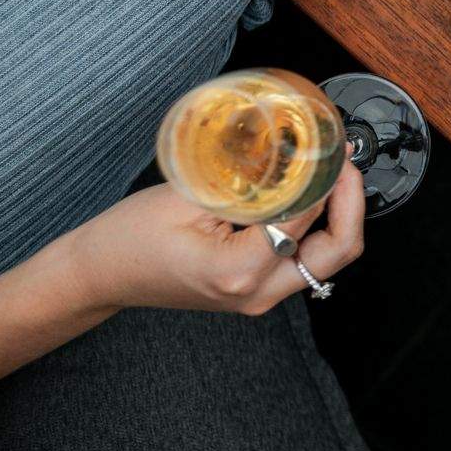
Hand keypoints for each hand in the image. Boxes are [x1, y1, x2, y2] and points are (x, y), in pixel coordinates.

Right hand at [62, 159, 365, 316]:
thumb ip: (244, 182)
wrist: (99, 274)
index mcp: (238, 271)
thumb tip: (292, 158)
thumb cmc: (128, 237)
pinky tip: (310, 196)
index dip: (327, 183)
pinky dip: (315, 227)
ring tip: (334, 175)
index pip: (306, 221)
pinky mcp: (257, 291)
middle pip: (336, 254)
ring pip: (325, 259)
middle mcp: (257, 293)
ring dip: (337, 217)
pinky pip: (303, 259)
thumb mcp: (186, 195)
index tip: (333, 153)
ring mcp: (260, 298)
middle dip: (351, 206)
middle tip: (347, 167)